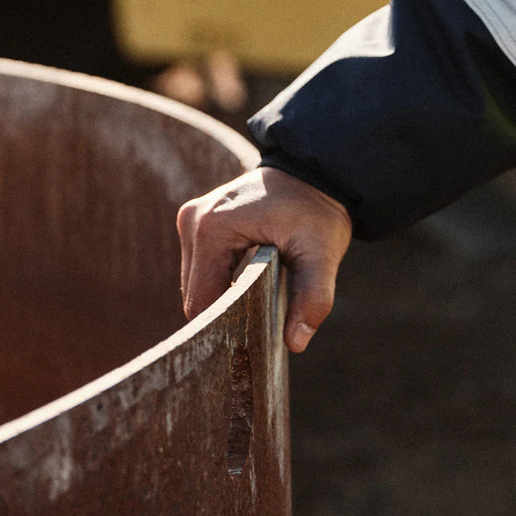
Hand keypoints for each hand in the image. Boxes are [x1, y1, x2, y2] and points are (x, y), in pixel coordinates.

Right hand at [177, 165, 353, 352]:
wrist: (316, 172)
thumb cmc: (318, 212)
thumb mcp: (322, 254)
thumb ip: (312, 297)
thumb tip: (295, 343)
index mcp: (213, 228)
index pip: (202, 301)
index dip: (223, 327)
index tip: (250, 342)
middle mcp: (194, 220)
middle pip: (196, 294)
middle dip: (224, 314)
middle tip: (258, 326)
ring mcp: (193, 218)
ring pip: (197, 283)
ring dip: (222, 297)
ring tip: (256, 304)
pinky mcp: (199, 220)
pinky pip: (202, 267)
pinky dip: (221, 281)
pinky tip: (246, 287)